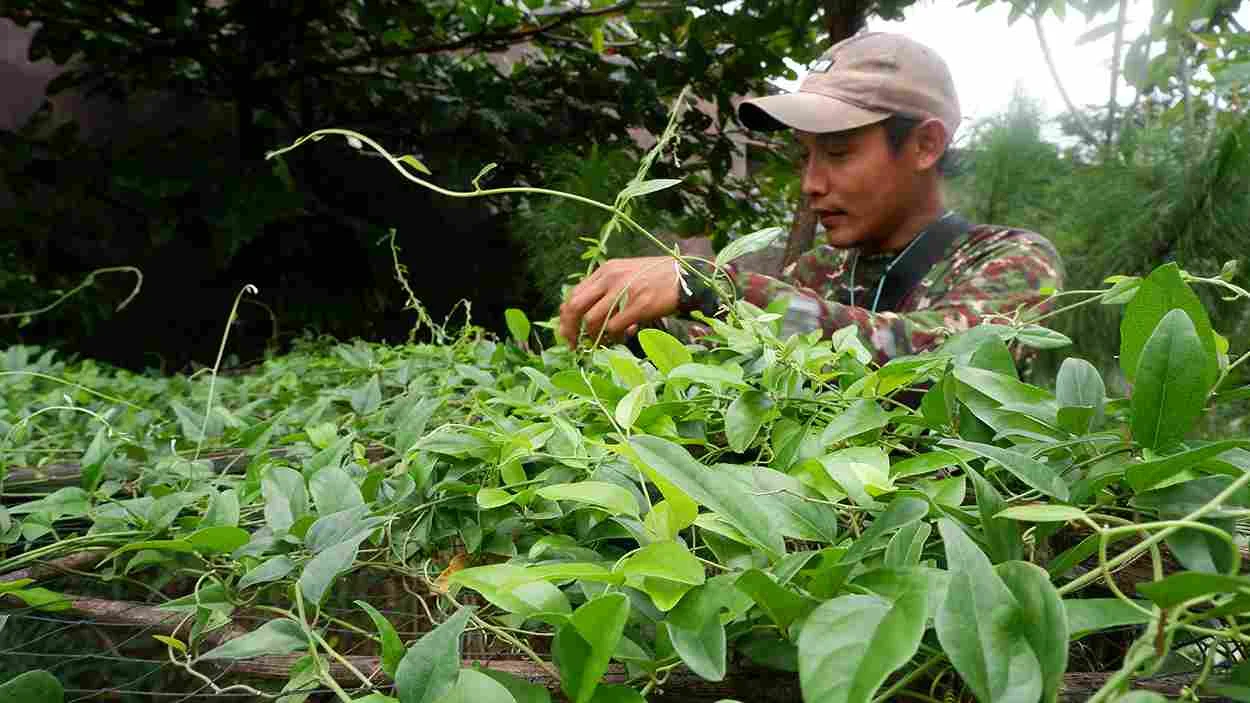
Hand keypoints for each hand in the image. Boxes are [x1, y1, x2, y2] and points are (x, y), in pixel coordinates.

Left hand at [558, 256, 681, 347]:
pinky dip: (612, 338)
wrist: (685, 276)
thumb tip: (592, 316)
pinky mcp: (637, 306)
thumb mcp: (627, 274)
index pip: (574, 293)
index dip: (566, 316)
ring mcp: (623, 291)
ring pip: (591, 320)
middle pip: (575, 306)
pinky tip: (620, 338)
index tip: (568, 332)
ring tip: (600, 343)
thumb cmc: (657, 277)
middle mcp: (610, 278)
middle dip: (570, 329)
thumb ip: (608, 290)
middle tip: (573, 344)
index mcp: (606, 270)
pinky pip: (613, 327)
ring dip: (592, 336)